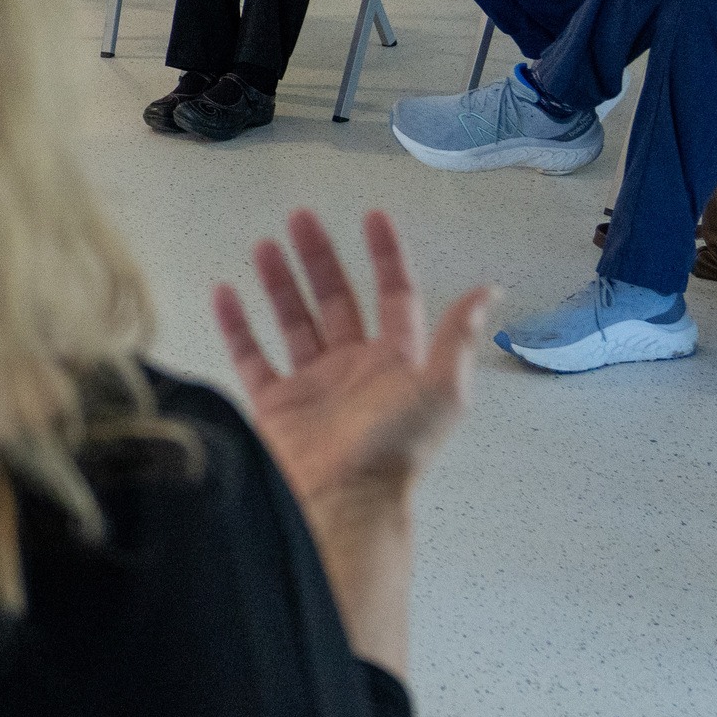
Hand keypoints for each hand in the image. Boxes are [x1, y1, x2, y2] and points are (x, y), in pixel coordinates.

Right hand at [210, 210, 488, 678]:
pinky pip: (253, 356)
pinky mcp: (275, 404)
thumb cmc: (395, 445)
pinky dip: (238, 324)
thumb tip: (490, 291)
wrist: (344, 499)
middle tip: (301, 218)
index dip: (385, 254)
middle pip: (337, 299)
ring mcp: (312, 384)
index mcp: (396, 360)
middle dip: (321, 257)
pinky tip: (226, 293)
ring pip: (294, 320)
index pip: (393, 294)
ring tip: (264, 245)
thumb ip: (457, 335)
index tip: (372, 217)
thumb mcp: (441, 387)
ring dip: (281, 282)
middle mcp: (354, 367)